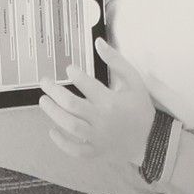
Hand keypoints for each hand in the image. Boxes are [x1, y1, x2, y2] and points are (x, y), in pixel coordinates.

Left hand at [40, 40, 157, 167]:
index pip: (87, 84)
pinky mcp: (95, 151)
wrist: (150, 139)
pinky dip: (61, 142)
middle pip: (71, 105)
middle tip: (44, 82)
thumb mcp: (134, 81)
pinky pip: (75, 150)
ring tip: (44, 101)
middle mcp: (102, 119)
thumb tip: (98, 42)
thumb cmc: (140, 108)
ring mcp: (98, 137)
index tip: (70, 69)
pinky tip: (52, 130)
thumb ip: (116, 61)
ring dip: (53, 112)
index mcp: (111, 101)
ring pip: (70, 126)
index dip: (74, 74)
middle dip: (54, 91)